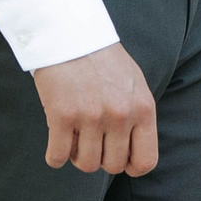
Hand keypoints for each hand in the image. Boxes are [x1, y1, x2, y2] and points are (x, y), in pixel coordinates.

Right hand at [31, 43, 158, 174]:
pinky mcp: (62, 115)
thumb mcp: (134, 84)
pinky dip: (55, 155)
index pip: (145, 161)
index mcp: (142, 108)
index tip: (119, 159)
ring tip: (75, 135)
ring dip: (78, 155)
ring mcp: (91, 116)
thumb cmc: (103, 60)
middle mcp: (120, 115)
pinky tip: (57, 141)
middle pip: (113, 166)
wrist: (70, 34)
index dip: (131, 166)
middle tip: (92, 139)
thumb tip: (135, 155)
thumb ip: (137, 116)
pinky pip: (58, 157)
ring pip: (86, 165)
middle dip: (102, 158)